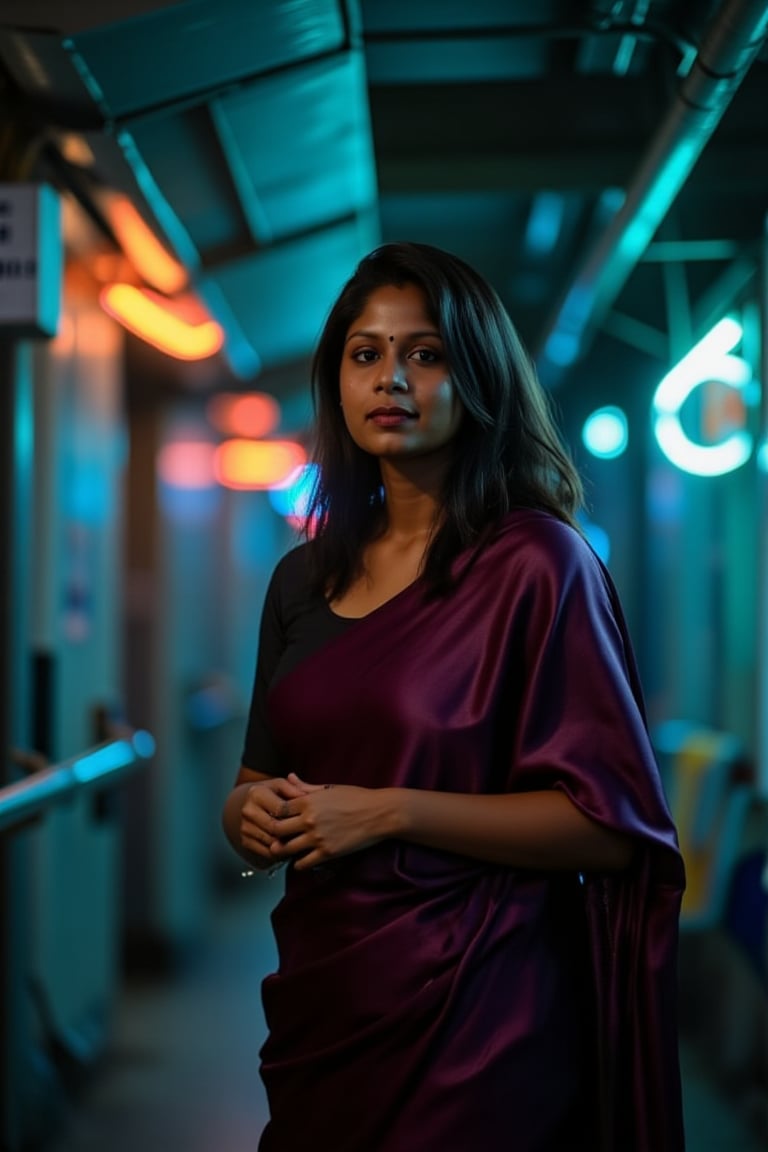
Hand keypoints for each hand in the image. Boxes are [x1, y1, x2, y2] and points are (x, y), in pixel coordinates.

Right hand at [239, 776, 305, 867]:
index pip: (281, 808)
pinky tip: (290, 849)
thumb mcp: (282, 786)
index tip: (309, 818)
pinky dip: (280, 853)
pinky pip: (266, 852)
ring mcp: (245, 827)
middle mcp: (248, 810)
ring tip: (302, 842)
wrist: (253, 806)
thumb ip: (294, 788)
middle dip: (292, 832)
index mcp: (256, 793)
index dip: (296, 814)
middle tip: (308, 835)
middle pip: (275, 827)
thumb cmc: (273, 794)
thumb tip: (306, 796)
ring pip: (271, 842)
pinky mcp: (245, 841)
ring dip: (287, 845)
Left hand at [268, 774, 392, 870]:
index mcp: (308, 801)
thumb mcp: (329, 788)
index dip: (273, 815)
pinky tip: (300, 861)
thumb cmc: (356, 797)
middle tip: (274, 837)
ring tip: (284, 851)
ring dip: (282, 851)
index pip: (278, 809)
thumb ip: (305, 786)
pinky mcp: (328, 852)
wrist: (380, 813)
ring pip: (286, 848)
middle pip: (277, 829)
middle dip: (272, 834)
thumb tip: (289, 777)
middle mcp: (309, 819)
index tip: (274, 819)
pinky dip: (298, 864)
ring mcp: (318, 837)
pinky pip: (304, 863)